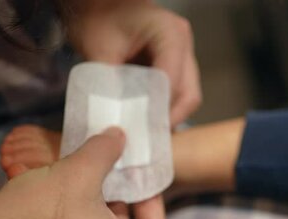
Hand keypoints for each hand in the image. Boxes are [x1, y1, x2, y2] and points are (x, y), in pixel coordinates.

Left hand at [60, 0, 201, 124]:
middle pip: (189, 94)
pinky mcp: (175, 66)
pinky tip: (145, 122)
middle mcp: (183, 45)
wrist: (99, 6)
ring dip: (167, 116)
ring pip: (187, 97)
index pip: (172, 80)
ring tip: (145, 133)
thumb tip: (114, 119)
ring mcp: (182, 56)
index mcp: (170, 33)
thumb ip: (109, 83)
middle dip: (168, 118)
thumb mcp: (99, 48)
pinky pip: (177, 94)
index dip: (158, 108)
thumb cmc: (99, 18)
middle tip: (145, 137)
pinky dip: (163, 110)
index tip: (140, 128)